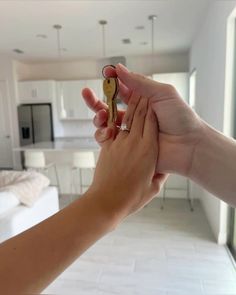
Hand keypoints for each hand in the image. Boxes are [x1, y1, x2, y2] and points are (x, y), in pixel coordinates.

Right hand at [82, 64, 203, 175]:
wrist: (188, 145)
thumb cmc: (180, 117)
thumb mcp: (163, 93)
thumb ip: (140, 83)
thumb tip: (119, 68)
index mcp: (142, 100)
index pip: (122, 88)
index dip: (112, 80)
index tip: (105, 73)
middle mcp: (134, 114)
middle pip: (109, 105)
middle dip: (95, 99)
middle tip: (86, 93)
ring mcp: (130, 130)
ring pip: (107, 122)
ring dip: (99, 116)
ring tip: (103, 115)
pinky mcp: (128, 145)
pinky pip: (110, 139)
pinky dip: (104, 134)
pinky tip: (107, 131)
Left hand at [87, 94, 166, 220]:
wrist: (107, 202)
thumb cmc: (132, 197)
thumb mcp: (153, 187)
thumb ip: (159, 174)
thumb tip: (161, 170)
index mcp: (149, 150)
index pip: (152, 121)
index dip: (153, 108)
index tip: (154, 98)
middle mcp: (135, 142)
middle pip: (139, 114)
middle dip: (142, 99)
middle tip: (143, 88)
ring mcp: (119, 142)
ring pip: (125, 118)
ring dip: (128, 104)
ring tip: (130, 94)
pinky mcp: (107, 147)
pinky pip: (111, 128)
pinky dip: (113, 119)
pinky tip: (113, 113)